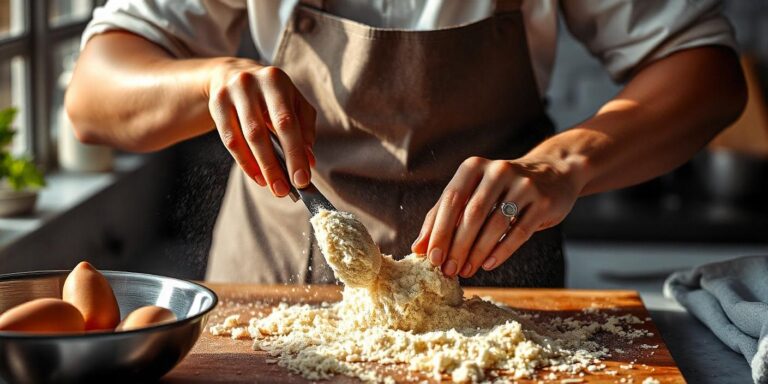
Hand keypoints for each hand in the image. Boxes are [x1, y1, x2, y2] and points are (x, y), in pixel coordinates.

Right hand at [206, 59, 315, 196]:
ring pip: (244, 138)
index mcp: (275, 80)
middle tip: (284, 190)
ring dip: (260, 167)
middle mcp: (250, 83)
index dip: (295, 153)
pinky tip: (257, 176)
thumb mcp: (293, 101)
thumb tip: (308, 159)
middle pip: (261, 132)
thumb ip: (304, 128)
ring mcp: (230, 94)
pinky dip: (245, 162)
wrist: (232, 74)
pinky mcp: (216, 105)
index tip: (302, 179)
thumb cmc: (272, 93)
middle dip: (275, 165)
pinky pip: (229, 140)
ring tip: (273, 187)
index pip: (287, 122)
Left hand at [411, 156, 582, 277]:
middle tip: (448, 270)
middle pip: (472, 214)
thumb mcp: (472, 194)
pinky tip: (488, 265)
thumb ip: (443, 217)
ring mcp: (523, 184)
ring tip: (466, 271)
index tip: (431, 258)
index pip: (451, 200)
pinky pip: (519, 232)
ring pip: (495, 224)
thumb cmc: (501, 190)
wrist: (553, 174)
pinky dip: (501, 251)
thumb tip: (418, 248)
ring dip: (477, 252)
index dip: (439, 230)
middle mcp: (498, 171)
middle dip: (457, 246)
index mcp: (474, 167)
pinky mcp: (543, 201)